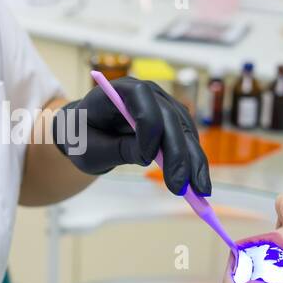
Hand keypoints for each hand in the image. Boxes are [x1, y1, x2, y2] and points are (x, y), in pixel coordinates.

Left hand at [52, 77, 211, 195]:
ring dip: (194, 161)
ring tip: (199, 192)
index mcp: (120, 90)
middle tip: (180, 186)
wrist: (87, 133)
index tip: (146, 160)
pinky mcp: (173, 121)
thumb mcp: (90, 149)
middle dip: (178, 154)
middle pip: (170, 118)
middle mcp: (148, 93)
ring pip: (185, 131)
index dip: (148, 127)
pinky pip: (188, 139)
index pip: (142, 99)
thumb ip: (117, 150)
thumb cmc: (83, 137)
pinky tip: (198, 183)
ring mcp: (163, 105)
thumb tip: (147, 157)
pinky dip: (194, 161)